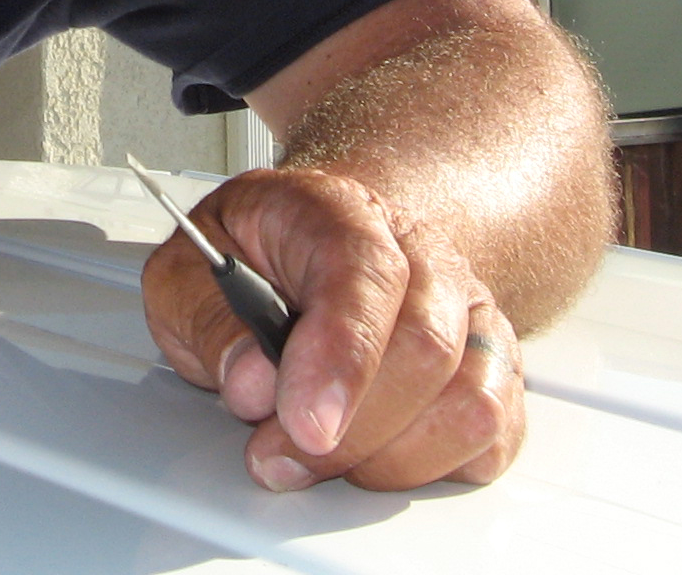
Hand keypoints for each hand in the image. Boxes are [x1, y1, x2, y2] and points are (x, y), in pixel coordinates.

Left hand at [142, 167, 524, 491]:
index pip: (364, 274)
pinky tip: (376, 455)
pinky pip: (494, 437)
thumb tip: (249, 380)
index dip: (338, 356)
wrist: (320, 244)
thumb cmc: (256, 258)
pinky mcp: (494, 371)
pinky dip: (434, 468)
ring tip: (323, 456)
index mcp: (340, 213)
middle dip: (350, 431)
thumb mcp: (187, 271)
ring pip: (471, 402)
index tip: (304, 422)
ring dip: (389, 458)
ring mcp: (468, 314)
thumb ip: (206, 320)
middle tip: (278, 455)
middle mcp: (422, 256)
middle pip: (426, 347)